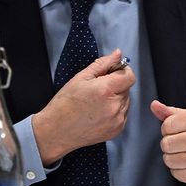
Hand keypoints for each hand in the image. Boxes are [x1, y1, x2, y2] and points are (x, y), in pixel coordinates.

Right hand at [32, 49, 133, 163]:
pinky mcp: (117, 130)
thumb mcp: (80, 78)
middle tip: (98, 89)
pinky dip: (115, 111)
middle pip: (127, 88)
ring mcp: (117, 120)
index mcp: (106, 91)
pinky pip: (123, 114)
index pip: (129, 76)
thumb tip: (117, 54)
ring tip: (97, 103)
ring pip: (126, 101)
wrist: (56, 131)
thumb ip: (102, 64)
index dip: (122, 71)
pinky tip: (99, 112)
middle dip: (116, 85)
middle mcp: (114, 106)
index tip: (113, 72)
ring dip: (116, 98)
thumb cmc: (64, 105)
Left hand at [151, 101, 185, 185]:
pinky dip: (179, 171)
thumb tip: (154, 105)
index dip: (167, 130)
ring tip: (184, 155)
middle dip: (169, 145)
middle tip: (180, 145)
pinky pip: (176, 174)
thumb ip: (173, 113)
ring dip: (172, 159)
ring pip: (169, 160)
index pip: (168, 125)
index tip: (176, 132)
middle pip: (167, 144)